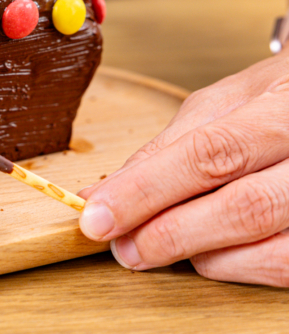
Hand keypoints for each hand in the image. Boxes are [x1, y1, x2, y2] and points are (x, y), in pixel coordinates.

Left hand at [78, 49, 288, 286]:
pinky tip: (205, 253)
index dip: (146, 189)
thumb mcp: (223, 103)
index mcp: (281, 110)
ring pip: (266, 249)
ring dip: (198, 254)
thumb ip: (166, 147)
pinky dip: (234, 267)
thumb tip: (104, 193)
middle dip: (168, 233)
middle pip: (244, 207)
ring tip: (156, 246)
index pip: (209, 153)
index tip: (97, 215)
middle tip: (122, 246)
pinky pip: (283, 267)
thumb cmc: (277, 99)